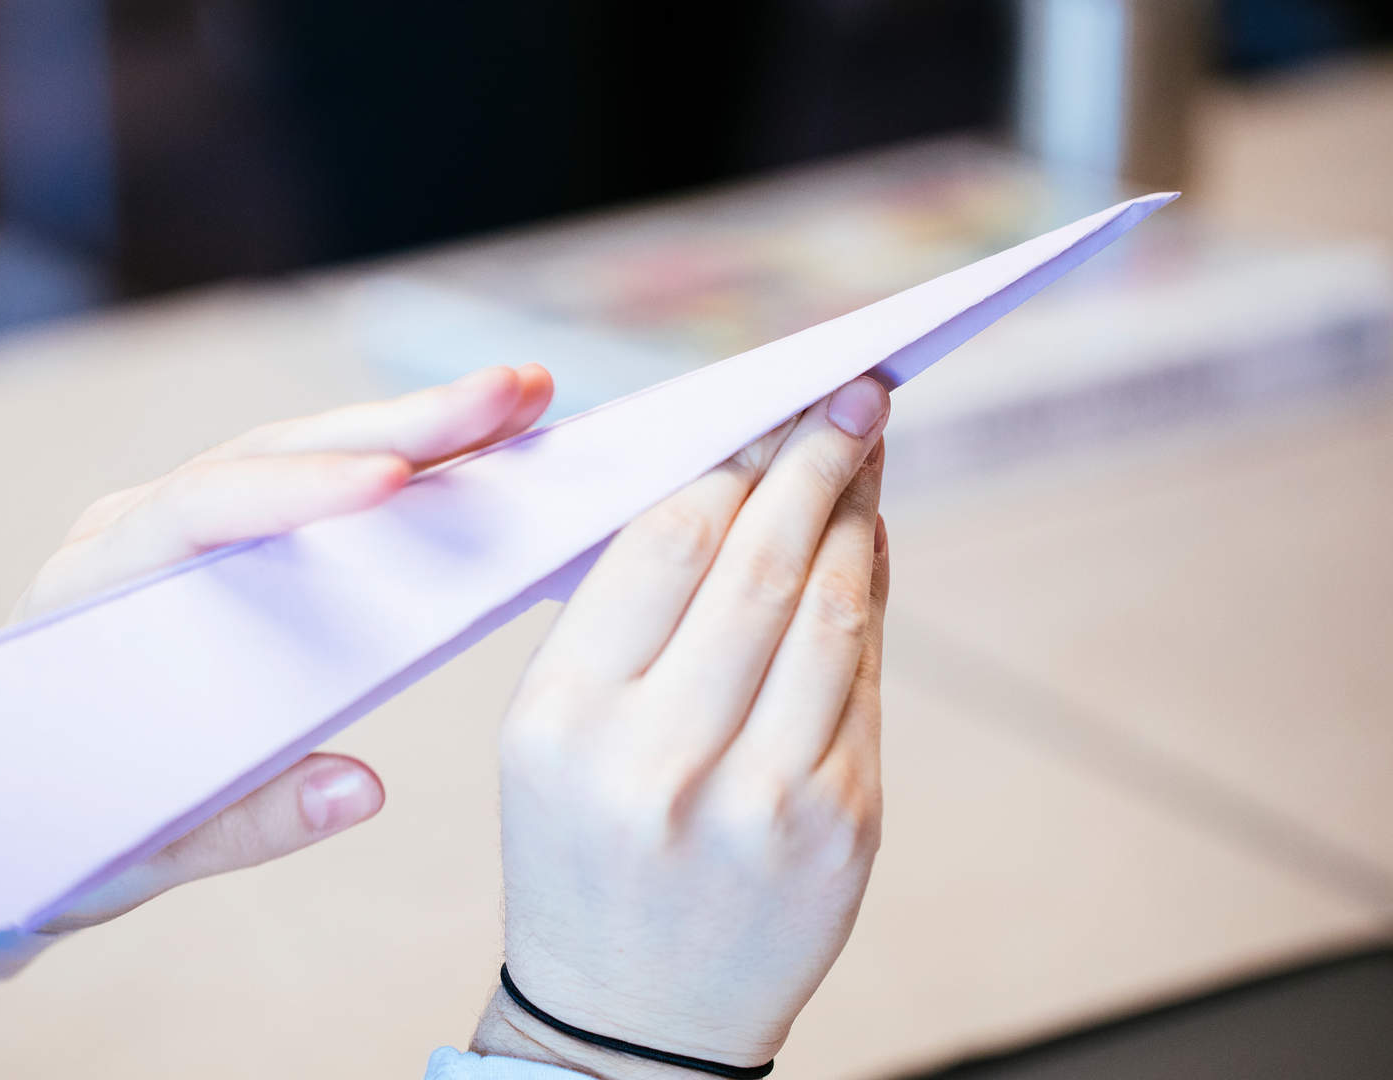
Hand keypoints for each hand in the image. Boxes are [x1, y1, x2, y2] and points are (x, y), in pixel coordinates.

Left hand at [19, 364, 554, 929]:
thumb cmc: (53, 828)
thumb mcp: (139, 850)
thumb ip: (244, 822)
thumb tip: (363, 788)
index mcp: (89, 590)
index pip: (196, 512)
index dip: (297, 491)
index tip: (393, 481)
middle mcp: (132, 533)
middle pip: (269, 456)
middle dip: (397, 424)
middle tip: (513, 395)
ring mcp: (177, 529)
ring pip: (299, 456)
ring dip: (411, 429)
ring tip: (522, 406)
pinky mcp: (223, 547)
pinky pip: (309, 489)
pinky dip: (394, 464)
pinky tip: (474, 451)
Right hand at [470, 377, 890, 1077]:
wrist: (630, 1017)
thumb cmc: (580, 851)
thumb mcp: (548, 734)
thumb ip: (626, 616)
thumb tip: (731, 484)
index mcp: (566, 720)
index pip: (666, 546)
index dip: (731, 459)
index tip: (768, 403)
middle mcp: (663, 757)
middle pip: (759, 563)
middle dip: (814, 459)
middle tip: (854, 391)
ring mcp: (766, 798)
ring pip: (830, 609)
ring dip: (857, 513)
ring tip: (867, 449)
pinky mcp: (843, 827)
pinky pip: (865, 678)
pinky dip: (870, 595)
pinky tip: (867, 546)